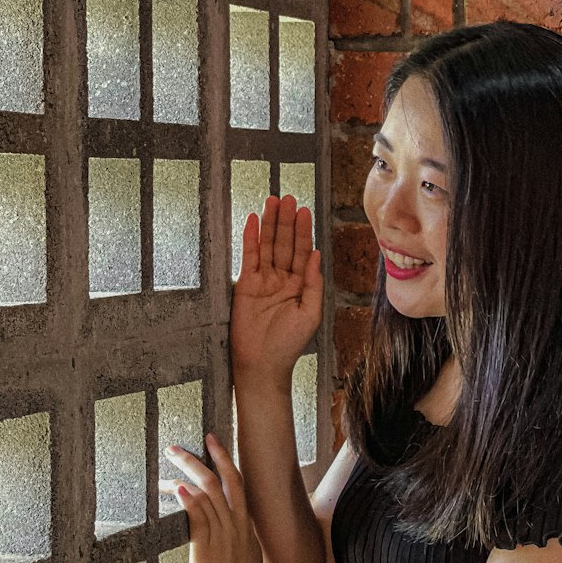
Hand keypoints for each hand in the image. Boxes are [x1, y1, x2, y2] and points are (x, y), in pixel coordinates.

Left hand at [159, 432, 268, 562]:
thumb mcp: (246, 557)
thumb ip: (236, 540)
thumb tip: (227, 533)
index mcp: (244, 525)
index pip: (236, 483)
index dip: (224, 460)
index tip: (211, 442)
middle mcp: (235, 525)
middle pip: (221, 481)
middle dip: (201, 458)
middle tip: (177, 448)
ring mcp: (222, 535)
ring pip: (207, 494)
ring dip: (186, 474)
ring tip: (167, 464)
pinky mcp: (207, 548)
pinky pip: (199, 518)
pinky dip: (189, 500)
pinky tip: (177, 488)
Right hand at [231, 194, 322, 385]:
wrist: (262, 364)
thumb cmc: (289, 344)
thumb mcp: (310, 313)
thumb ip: (313, 282)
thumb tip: (316, 254)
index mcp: (300, 285)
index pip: (302, 252)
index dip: (303, 231)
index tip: (303, 210)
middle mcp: (282, 279)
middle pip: (285, 244)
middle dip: (286, 221)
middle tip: (287, 198)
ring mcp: (263, 281)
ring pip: (267, 246)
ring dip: (270, 224)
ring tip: (272, 201)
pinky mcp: (245, 285)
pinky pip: (248, 257)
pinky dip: (250, 239)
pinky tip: (253, 221)